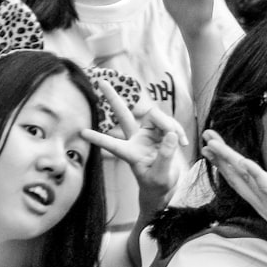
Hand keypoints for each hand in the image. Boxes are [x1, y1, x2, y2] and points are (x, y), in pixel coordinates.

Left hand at [82, 80, 185, 214]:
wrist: (167, 186)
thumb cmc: (158, 185)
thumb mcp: (161, 176)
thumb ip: (165, 156)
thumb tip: (170, 134)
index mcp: (130, 154)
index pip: (112, 144)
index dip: (98, 139)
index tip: (81, 133)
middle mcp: (136, 140)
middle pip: (123, 114)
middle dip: (113, 98)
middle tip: (101, 81)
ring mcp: (147, 134)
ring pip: (157, 117)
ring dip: (171, 125)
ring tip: (181, 142)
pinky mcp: (160, 133)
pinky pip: (169, 123)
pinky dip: (178, 130)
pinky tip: (184, 142)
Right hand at [201, 129, 266, 254]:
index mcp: (262, 201)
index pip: (238, 179)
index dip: (223, 162)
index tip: (210, 146)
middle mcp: (262, 202)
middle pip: (236, 176)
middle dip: (219, 156)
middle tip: (205, 137)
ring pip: (246, 179)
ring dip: (229, 161)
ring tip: (214, 145)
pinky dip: (256, 176)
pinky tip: (245, 163)